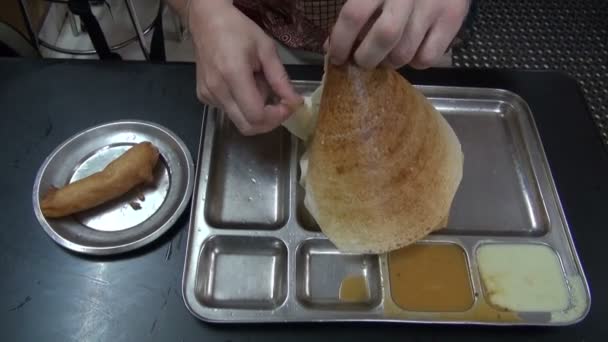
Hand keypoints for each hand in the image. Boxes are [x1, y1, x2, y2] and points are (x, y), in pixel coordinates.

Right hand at [188, 1, 301, 134]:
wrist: (206, 21)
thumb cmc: (238, 30)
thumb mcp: (266, 49)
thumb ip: (280, 79)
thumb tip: (295, 102)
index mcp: (233, 74)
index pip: (256, 115)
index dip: (276, 117)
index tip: (288, 106)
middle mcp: (217, 90)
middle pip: (247, 127)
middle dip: (268, 122)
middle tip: (280, 106)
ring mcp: (208, 95)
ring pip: (239, 120)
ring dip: (255, 111)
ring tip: (258, 85)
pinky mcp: (203, 96)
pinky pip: (229, 111)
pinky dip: (243, 105)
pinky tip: (244, 85)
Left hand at [328, 0, 469, 68]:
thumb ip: (354, 11)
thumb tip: (332, 46)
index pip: (354, 15)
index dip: (341, 42)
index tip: (336, 57)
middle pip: (383, 38)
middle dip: (367, 58)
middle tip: (362, 60)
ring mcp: (433, 6)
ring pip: (404, 53)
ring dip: (390, 62)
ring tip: (387, 54)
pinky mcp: (453, 18)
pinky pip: (427, 58)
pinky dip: (414, 62)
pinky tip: (412, 49)